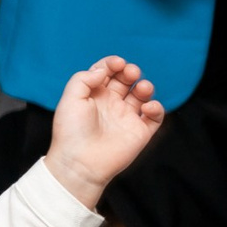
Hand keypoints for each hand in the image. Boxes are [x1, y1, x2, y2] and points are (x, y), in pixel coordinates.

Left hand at [45, 56, 163, 207]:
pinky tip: (147, 108)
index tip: (117, 64)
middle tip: (131, 73)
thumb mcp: (70, 99)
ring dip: (145, 86)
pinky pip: (155, 117)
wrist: (79, 162)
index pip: (107, 72)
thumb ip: (84, 78)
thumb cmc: (71, 132)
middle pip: (126, 80)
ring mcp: (127, 117)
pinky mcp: (140, 132)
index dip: (113, 64)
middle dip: (131, 71)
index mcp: (95, 95)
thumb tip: (104, 71)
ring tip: (142, 88)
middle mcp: (111, 104)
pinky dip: (157, 108)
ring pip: (142, 95)